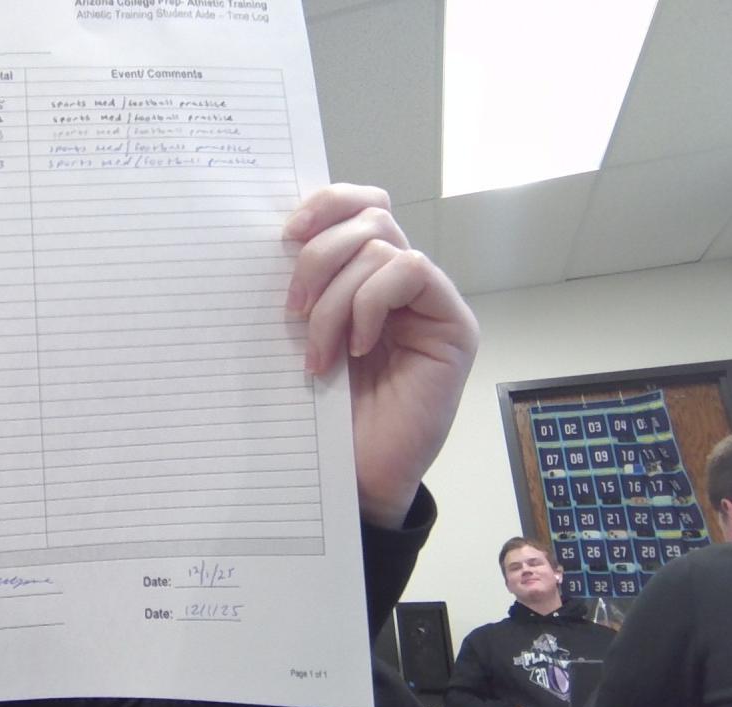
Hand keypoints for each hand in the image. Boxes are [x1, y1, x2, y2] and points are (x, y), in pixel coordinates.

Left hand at [283, 184, 477, 528]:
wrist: (354, 477)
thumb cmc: (325, 414)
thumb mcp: (302, 337)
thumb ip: (305, 288)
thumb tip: (278, 238)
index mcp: (366, 276)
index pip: (360, 207)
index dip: (325, 204)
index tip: (284, 234)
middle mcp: (403, 282)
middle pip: (370, 218)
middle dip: (319, 256)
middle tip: (291, 309)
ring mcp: (431, 302)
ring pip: (381, 247)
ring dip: (335, 298)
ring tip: (317, 353)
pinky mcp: (453, 325)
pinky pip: (410, 272)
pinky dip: (370, 303)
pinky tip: (355, 349)